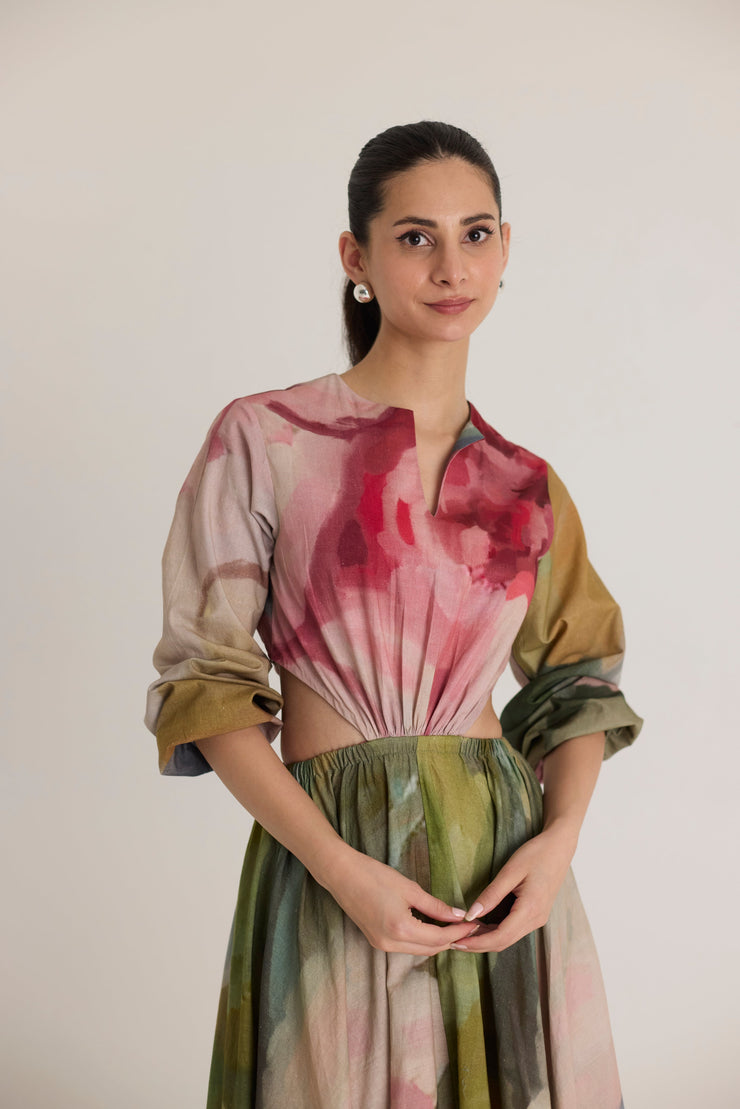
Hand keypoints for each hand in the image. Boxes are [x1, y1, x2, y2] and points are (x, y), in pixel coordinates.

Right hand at [324, 849, 480, 956]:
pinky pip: (406, 946)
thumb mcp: (409, 888)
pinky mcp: (377, 941)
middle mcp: (391, 944)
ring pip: (419, 950)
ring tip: (453, 927)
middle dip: (451, 939)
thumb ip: (435, 905)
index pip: (439, 938)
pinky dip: (422, 939)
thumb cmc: (374, 876)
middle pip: (431, 949)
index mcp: (401, 930)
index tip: (473, 924)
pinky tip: (431, 927)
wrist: (341, 875)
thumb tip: (457, 914)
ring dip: (437, 941)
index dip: (459, 932)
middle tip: (468, 927)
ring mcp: (382, 945)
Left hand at [450, 824, 577, 953]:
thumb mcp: (510, 871)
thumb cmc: (536, 854)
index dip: (476, 942)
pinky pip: (514, 930)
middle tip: (454, 941)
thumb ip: (491, 894)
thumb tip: (470, 916)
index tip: (456, 942)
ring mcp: (538, 919)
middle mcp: (536, 920)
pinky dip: (496, 931)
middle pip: (503, 942)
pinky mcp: (537, 914)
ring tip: (463, 933)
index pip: (500, 937)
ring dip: (486, 939)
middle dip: (478, 944)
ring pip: (508, 938)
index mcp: (530, 910)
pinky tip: (481, 925)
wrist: (560, 847)